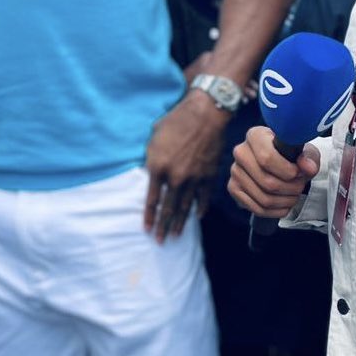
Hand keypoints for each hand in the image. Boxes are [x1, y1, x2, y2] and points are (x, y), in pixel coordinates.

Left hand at [144, 92, 226, 241]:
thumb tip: (149, 172)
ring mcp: (193, 179)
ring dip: (180, 223)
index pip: (151, 200)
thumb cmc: (176, 121)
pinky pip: (203, 198)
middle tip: (160, 241)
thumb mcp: (154, 138)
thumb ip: (150, 159)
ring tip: (176, 236)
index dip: (148, 216)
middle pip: (168, 209)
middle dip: (163, 227)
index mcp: (157, 168)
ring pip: (185, 207)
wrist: (206, 114)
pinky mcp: (209, 176)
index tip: (146, 229)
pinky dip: (200, 209)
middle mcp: (175, 178)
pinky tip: (196, 217)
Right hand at [228, 126, 320, 217]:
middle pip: (267, 182)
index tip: (298, 173)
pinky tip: (284, 205)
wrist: (277, 161)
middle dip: (290, 189)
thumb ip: (309, 158)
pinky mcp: (234, 188)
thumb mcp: (305, 152)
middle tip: (300, 186)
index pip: (267, 159)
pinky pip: (257, 208)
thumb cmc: (290, 154)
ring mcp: (235, 171)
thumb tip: (308, 168)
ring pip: (264, 198)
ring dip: (285, 201)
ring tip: (294, 195)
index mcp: (255, 136)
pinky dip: (275, 211)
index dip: (287, 171)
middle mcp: (241, 152)